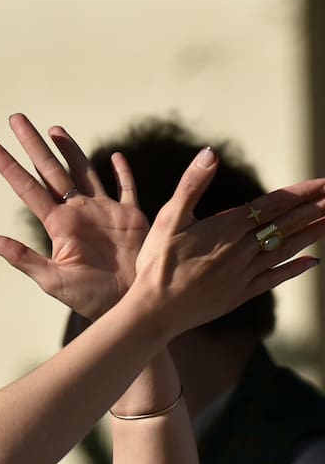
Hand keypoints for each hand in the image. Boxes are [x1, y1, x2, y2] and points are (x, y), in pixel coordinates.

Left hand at [0, 113, 149, 319]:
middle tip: (15, 117)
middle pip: (51, 170)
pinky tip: (115, 156)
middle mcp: (77, 212)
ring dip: (70, 150)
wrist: (127, 307)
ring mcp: (104, 212)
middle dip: (33, 144)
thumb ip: (20, 257)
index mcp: (58, 224)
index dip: (8, 165)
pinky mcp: (131, 217)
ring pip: (83, 172)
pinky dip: (122, 172)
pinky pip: (127, 189)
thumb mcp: (51, 278)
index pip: (27, 187)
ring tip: (54, 129)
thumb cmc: (88, 298)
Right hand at [131, 147, 324, 336]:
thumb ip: (191, 184)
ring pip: (287, 248)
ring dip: (312, 233)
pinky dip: (296, 268)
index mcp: (227, 226)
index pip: (273, 204)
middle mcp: (243, 248)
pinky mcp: (241, 293)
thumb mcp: (169, 218)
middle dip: (315, 208)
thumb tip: (210, 153)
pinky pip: (276, 277)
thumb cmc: (157, 263)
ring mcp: (245, 272)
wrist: (155, 310)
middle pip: (286, 223)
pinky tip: (312, 262)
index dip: (302, 192)